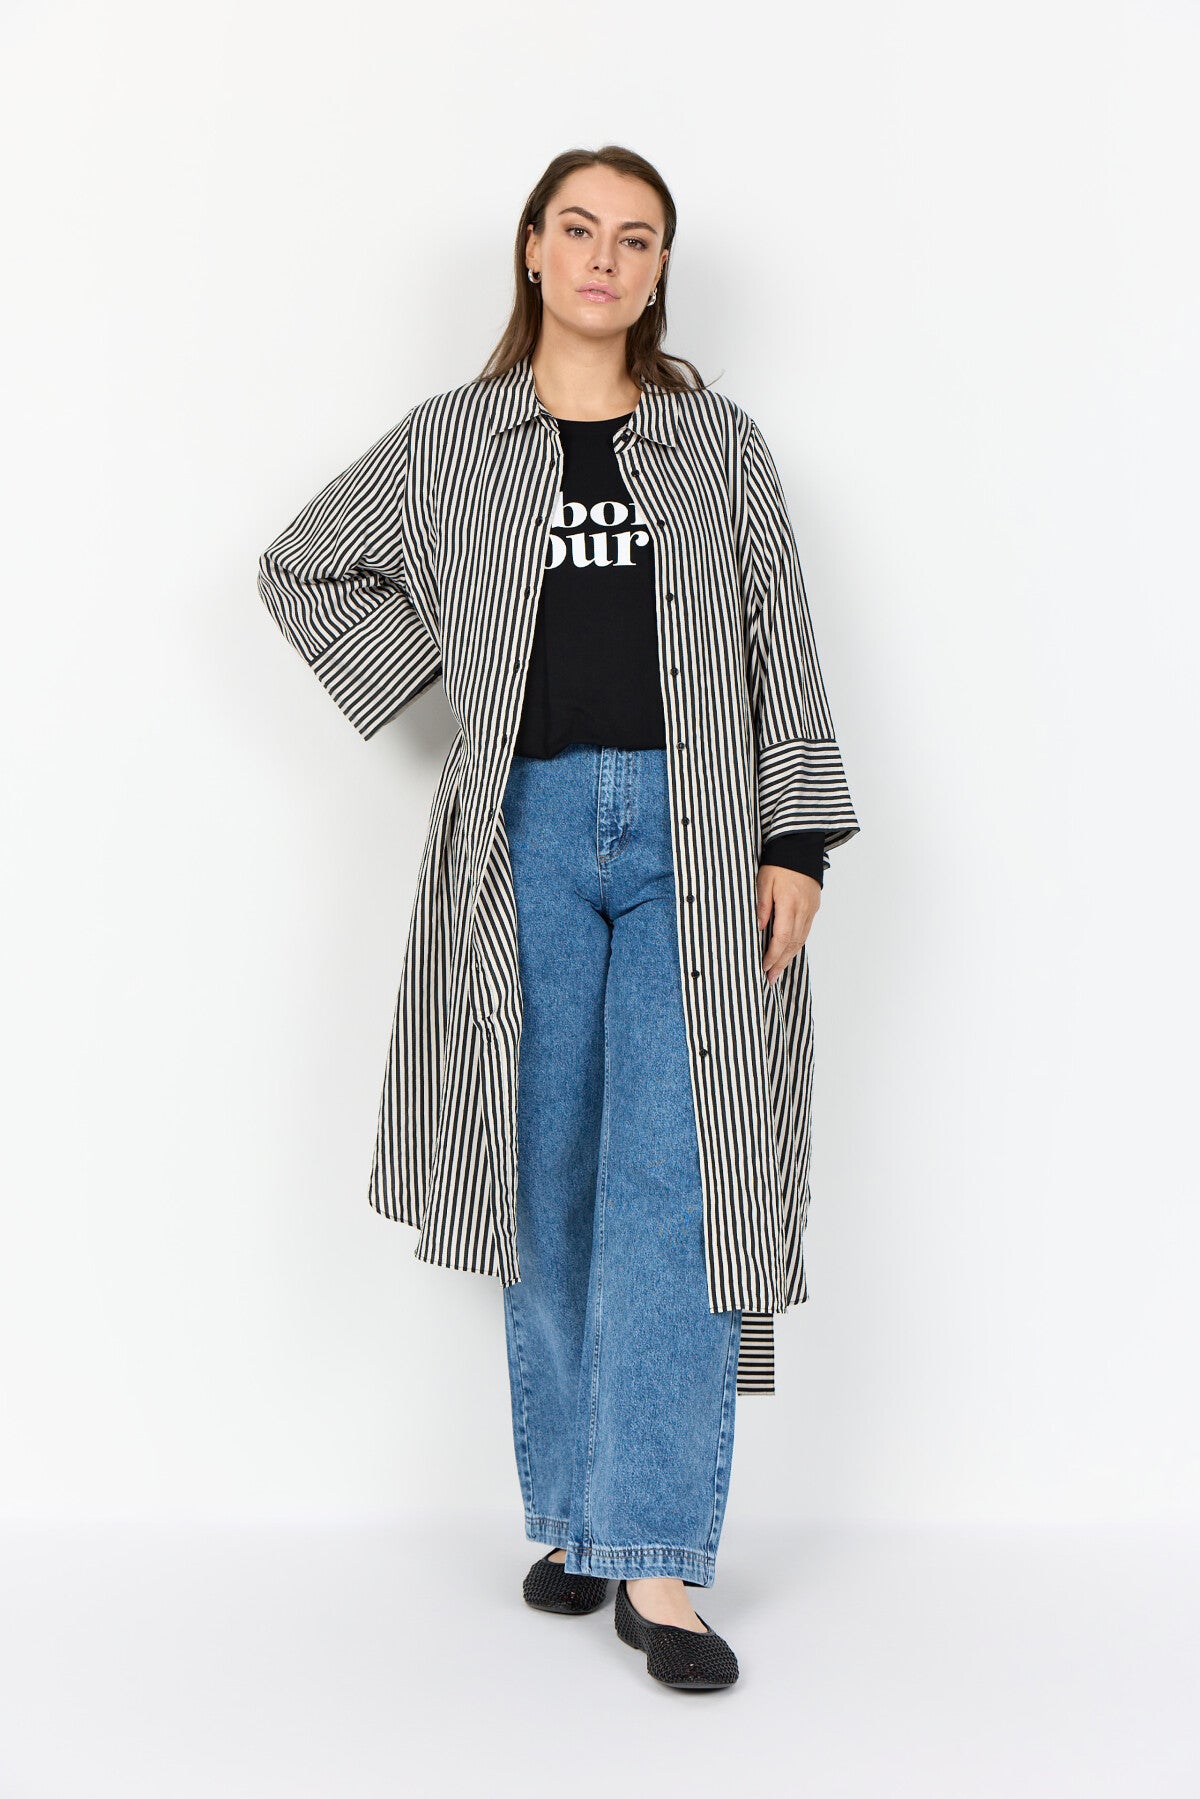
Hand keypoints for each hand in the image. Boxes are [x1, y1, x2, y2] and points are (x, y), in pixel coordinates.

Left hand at [756, 864, 819, 984]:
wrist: (801, 846)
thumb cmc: (779, 862)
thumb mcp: (763, 881)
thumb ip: (761, 905)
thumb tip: (758, 929)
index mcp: (790, 903)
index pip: (781, 937)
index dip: (772, 955)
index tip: (763, 967)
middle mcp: (804, 910)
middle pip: (793, 943)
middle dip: (781, 963)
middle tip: (770, 978)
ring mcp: (811, 909)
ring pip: (801, 939)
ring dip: (789, 956)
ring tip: (778, 970)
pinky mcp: (813, 906)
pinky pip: (805, 931)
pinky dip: (796, 944)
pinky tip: (788, 951)